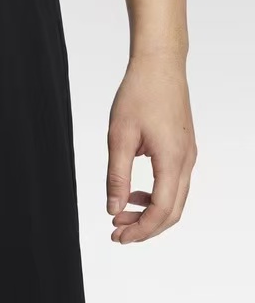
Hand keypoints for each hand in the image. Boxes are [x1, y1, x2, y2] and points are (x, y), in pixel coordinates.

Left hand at [106, 53, 196, 243]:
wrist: (159, 65)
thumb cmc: (139, 95)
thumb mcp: (118, 138)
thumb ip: (117, 177)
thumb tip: (114, 209)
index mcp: (172, 159)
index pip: (161, 210)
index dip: (140, 229)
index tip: (117, 236)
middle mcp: (186, 160)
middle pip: (172, 211)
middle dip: (145, 228)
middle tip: (117, 234)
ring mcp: (187, 155)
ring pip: (175, 199)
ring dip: (149, 213)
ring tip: (120, 215)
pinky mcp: (183, 149)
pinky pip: (174, 184)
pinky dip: (155, 197)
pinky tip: (133, 195)